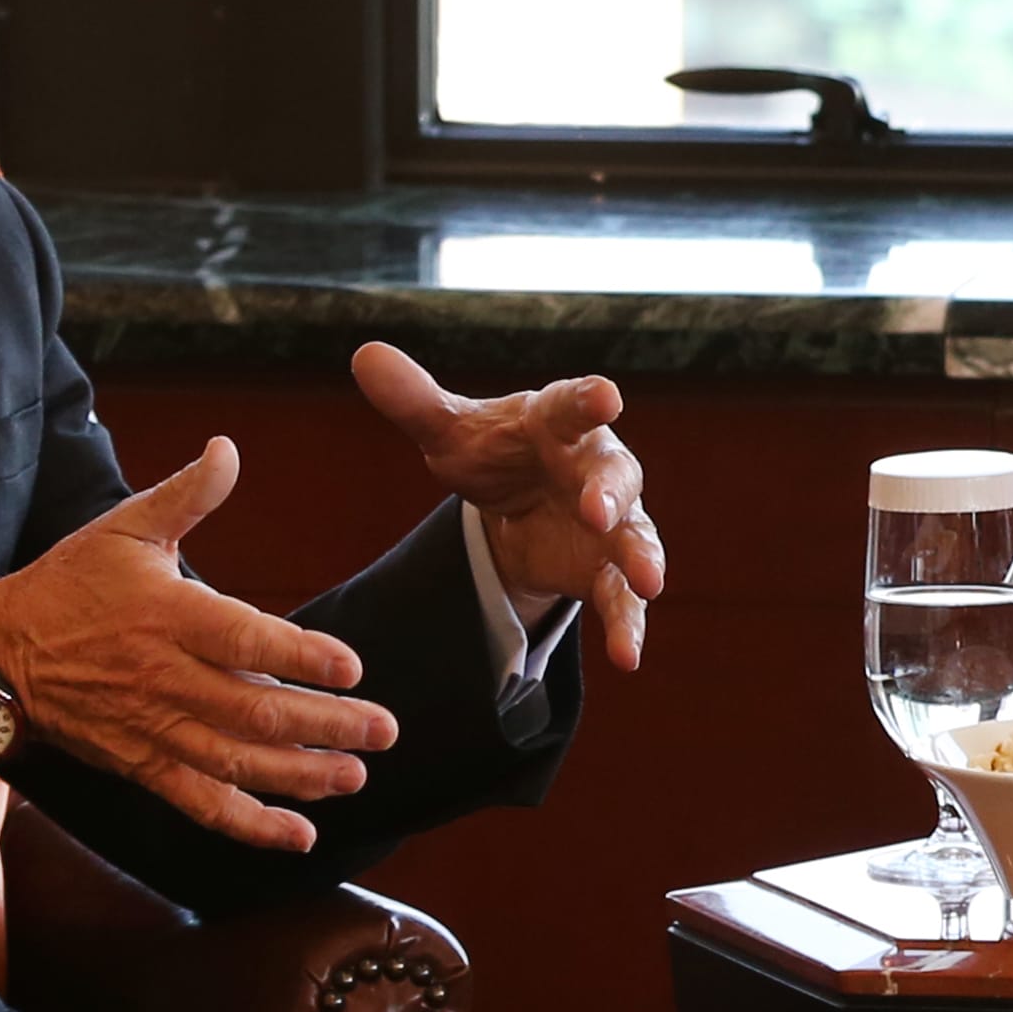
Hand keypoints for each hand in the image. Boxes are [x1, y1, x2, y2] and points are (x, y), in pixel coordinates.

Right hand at [0, 437, 391, 851]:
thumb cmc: (67, 585)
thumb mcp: (122, 528)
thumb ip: (185, 495)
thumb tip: (229, 448)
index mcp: (168, 615)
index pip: (244, 640)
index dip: (301, 656)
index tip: (353, 668)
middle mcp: (165, 678)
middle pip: (255, 709)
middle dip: (326, 724)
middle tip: (384, 730)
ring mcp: (154, 728)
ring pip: (238, 761)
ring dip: (301, 775)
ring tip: (355, 776)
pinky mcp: (142, 765)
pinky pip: (201, 801)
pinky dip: (250, 824)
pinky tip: (299, 836)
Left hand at [350, 342, 667, 668]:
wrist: (516, 502)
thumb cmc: (493, 451)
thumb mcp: (450, 431)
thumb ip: (415, 400)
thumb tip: (365, 355)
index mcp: (559, 421)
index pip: (575, 405)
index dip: (590, 400)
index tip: (606, 397)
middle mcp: (596, 467)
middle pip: (612, 475)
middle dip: (609, 492)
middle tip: (597, 509)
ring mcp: (611, 522)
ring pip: (635, 537)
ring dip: (641, 557)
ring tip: (648, 581)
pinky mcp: (607, 570)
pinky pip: (623, 598)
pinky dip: (628, 624)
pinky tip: (627, 656)